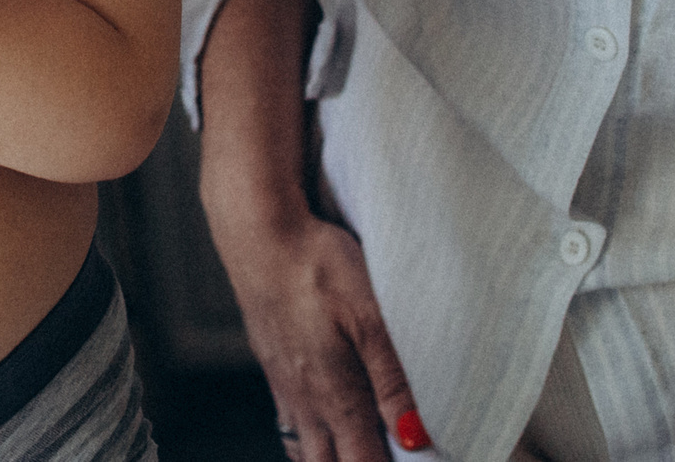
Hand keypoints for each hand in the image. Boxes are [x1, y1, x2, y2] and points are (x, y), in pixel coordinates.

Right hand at [214, 208, 423, 461]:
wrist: (258, 234)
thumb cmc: (317, 266)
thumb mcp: (370, 317)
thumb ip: (393, 379)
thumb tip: (416, 436)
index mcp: (335, 396)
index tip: (414, 460)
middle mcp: (305, 401)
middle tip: (387, 456)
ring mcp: (284, 385)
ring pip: (306, 450)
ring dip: (332, 459)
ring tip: (357, 452)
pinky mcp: (272, 364)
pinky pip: (289, 422)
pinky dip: (309, 439)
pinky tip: (322, 421)